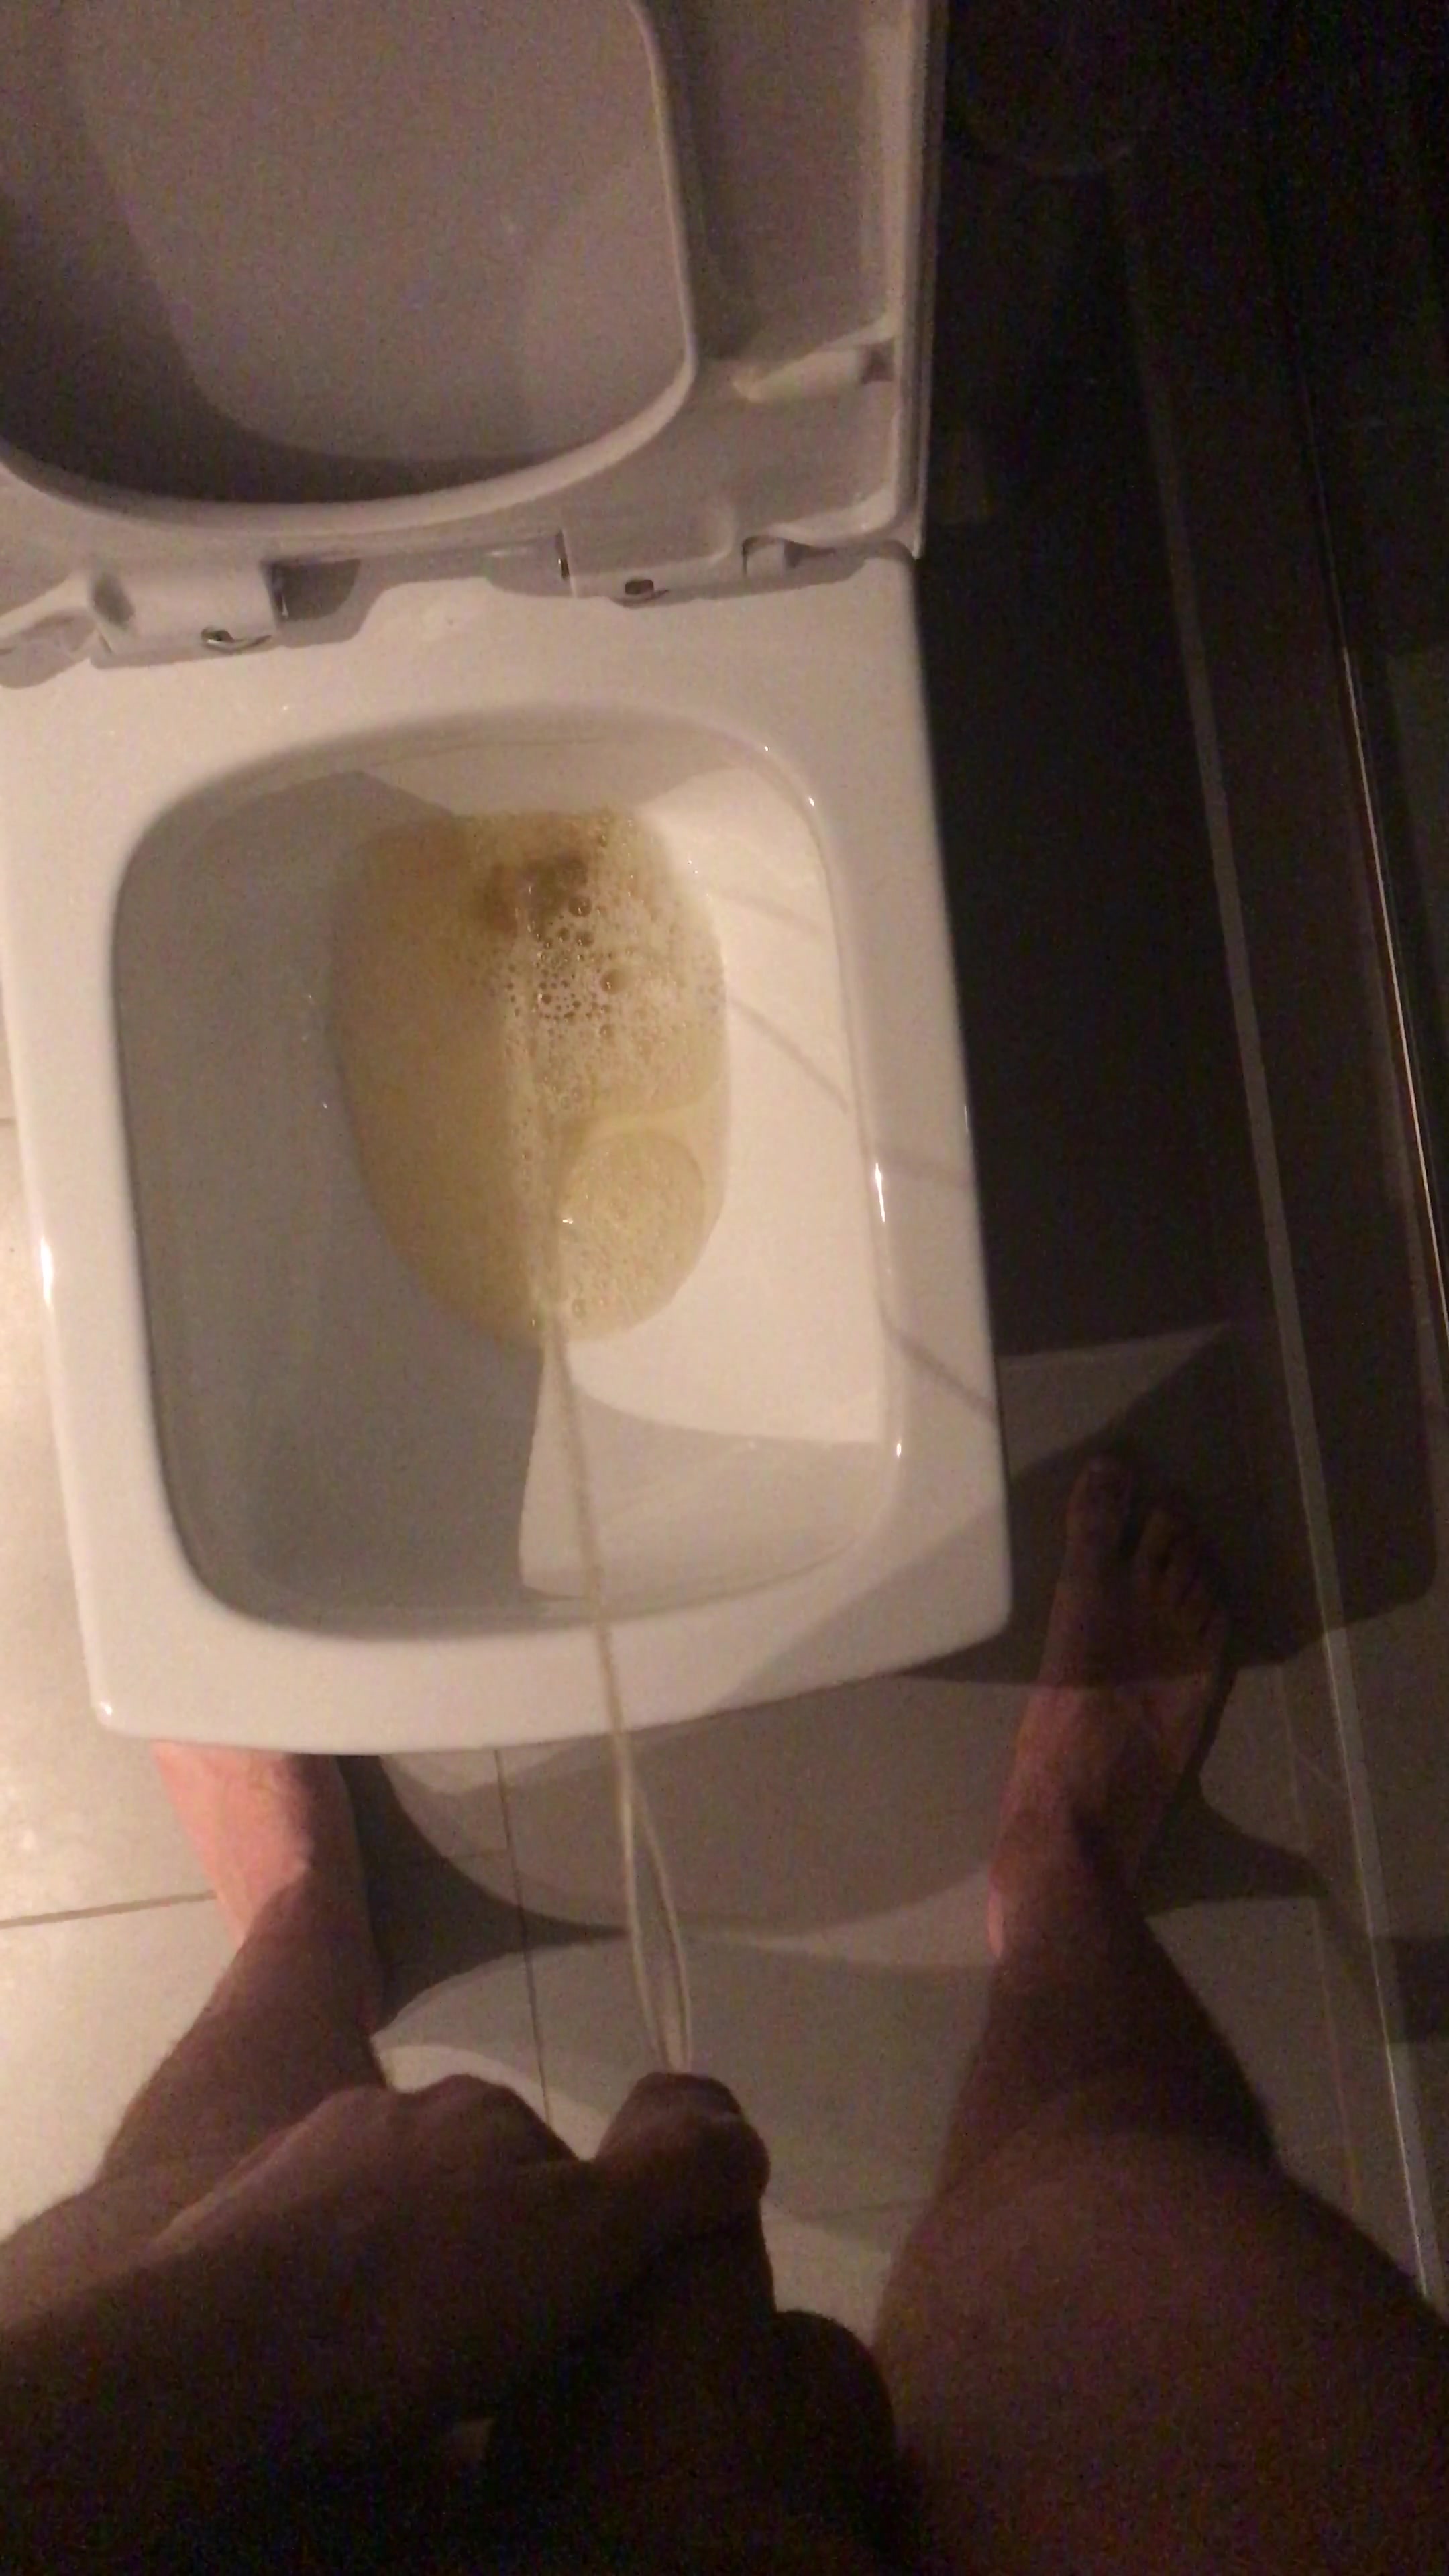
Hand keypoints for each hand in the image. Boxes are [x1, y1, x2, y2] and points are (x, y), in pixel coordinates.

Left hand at [148, 2070, 768, 2443]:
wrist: (227, 2343)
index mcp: (485, 2110)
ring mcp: (313, 2157)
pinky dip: (342, 2287)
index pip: (563, 2169)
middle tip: (497, 2345)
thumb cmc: (420, 2297)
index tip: (572, 2316)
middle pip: (478, 2185)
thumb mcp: (585, 2242)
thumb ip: (671, 2183)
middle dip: (493, 2247)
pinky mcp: (244, 2217)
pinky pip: (322, 2248)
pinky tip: (342, 2349)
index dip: (581, 2243)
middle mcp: (401, 2109)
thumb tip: (745, 2135)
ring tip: (415, 2356)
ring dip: (413, 2267)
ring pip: (395, 2212)